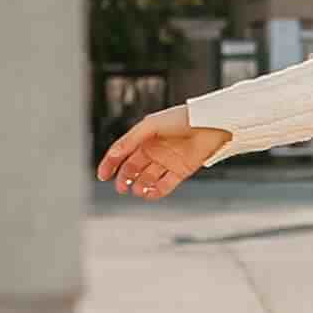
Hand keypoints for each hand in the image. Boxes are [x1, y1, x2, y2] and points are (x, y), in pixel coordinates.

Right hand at [99, 108, 232, 198]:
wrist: (211, 125)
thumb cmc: (181, 119)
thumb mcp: (150, 126)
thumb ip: (131, 140)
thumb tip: (114, 153)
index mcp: (144, 136)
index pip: (122, 152)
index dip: (110, 164)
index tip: (102, 176)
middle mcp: (155, 149)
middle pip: (133, 168)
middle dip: (124, 179)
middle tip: (121, 188)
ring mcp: (168, 161)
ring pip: (148, 178)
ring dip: (140, 186)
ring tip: (137, 191)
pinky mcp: (181, 170)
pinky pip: (165, 185)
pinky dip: (156, 191)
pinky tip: (150, 194)